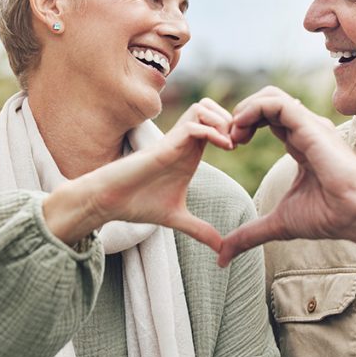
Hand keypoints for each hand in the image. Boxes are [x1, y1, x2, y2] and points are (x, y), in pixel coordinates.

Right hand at [45, 98, 234, 249]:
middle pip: (212, 107)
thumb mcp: (177, 218)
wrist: (111, 202)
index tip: (245, 148)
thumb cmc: (138, 204)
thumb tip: (220, 249)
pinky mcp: (164, 145)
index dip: (234, 129)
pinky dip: (212, 132)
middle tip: (242, 141)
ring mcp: (173, 141)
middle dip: (232, 119)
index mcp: (190, 152)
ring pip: (203, 108)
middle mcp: (183, 142)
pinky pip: (193, 126)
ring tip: (232, 144)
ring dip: (222, 121)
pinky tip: (224, 148)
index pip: (216, 123)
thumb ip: (200, 230)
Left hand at [218, 87, 355, 265]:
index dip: (243, 127)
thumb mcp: (278, 224)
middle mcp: (305, 130)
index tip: (230, 146)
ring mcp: (310, 126)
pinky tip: (241, 127)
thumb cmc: (330, 216)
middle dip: (240, 115)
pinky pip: (278, 103)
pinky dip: (254, 109)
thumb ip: (250, 234)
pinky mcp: (311, 126)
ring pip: (271, 96)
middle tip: (228, 139)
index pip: (267, 119)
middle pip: (267, 102)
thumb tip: (223, 257)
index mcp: (300, 145)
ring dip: (244, 110)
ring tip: (233, 133)